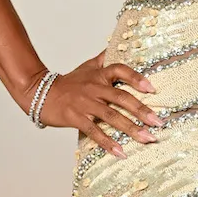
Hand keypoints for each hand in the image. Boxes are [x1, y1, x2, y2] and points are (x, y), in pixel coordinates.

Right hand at [30, 54, 163, 156]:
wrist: (38, 92)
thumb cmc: (68, 82)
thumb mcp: (87, 66)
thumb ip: (104, 58)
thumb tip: (117, 43)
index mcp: (99, 74)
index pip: (120, 70)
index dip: (136, 78)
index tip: (152, 89)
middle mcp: (94, 87)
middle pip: (121, 97)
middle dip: (142, 111)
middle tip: (159, 123)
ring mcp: (85, 103)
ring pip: (111, 116)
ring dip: (131, 129)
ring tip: (147, 139)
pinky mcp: (75, 118)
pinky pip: (94, 131)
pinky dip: (108, 143)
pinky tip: (121, 152)